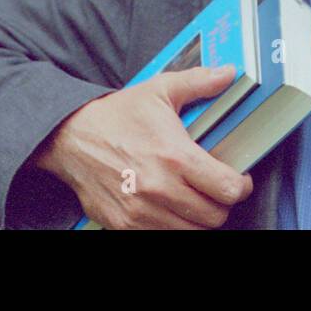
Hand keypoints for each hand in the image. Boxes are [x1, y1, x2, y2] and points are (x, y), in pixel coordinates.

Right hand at [34, 65, 253, 228]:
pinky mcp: (124, 226)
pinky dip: (173, 227)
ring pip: (191, 232)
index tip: (238, 179)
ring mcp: (141, 213)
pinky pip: (163, 237)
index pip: (227, 188)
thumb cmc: (117, 115)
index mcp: (174, 157)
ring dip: (198, 218)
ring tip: (194, 198)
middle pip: (214, 217)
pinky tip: (170, 207)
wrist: (70, 138)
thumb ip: (198, 82)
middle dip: (222, 203)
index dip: (240, 186)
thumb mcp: (159, 90)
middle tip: (217, 189)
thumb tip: (228, 73)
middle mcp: (160, 189)